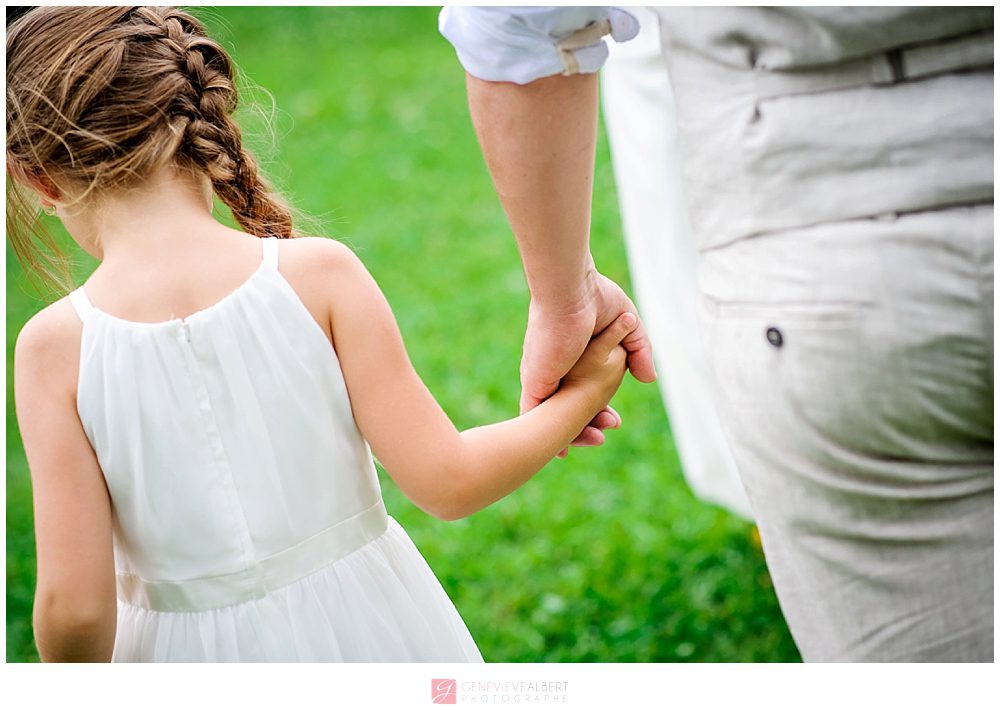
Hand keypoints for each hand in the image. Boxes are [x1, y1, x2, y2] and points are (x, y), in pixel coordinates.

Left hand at [520, 269, 655, 455]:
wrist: (570, 291)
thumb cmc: (594, 297)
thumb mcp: (628, 325)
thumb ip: (639, 351)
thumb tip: (649, 380)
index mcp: (573, 358)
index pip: (584, 394)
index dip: (599, 412)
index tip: (615, 421)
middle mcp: (555, 370)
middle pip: (568, 410)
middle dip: (589, 427)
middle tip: (611, 427)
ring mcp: (542, 377)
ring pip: (551, 418)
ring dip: (573, 435)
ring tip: (596, 439)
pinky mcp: (534, 382)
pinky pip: (535, 417)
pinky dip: (547, 435)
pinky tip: (560, 450)